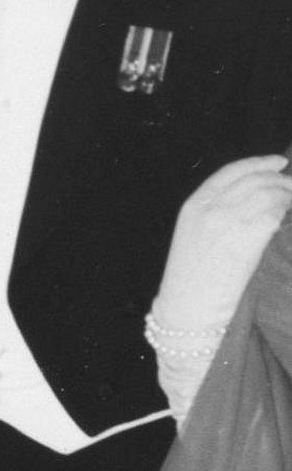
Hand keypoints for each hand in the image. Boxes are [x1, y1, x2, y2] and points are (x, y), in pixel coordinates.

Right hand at [155, 155, 291, 333]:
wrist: (188, 308)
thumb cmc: (192, 277)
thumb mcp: (194, 235)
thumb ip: (216, 212)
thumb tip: (256, 196)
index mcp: (194, 204)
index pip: (232, 172)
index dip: (259, 163)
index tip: (279, 163)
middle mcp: (210, 209)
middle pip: (254, 181)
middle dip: (280, 181)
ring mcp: (227, 223)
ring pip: (268, 196)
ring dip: (286, 198)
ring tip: (291, 205)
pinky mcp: (244, 240)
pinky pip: (273, 216)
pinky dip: (283, 215)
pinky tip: (284, 223)